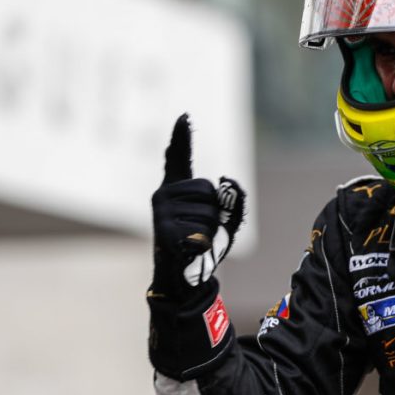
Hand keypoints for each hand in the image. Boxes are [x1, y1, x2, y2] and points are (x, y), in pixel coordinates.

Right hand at [150, 114, 245, 297]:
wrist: (183, 279)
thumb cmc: (203, 246)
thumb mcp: (226, 220)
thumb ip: (234, 198)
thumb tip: (226, 180)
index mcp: (176, 188)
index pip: (179, 158)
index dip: (182, 137)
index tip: (184, 116)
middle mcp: (163, 194)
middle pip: (209, 191)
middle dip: (216, 213)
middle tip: (200, 231)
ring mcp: (160, 211)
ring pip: (208, 214)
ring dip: (211, 232)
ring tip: (195, 241)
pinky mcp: (162, 230)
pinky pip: (201, 232)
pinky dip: (204, 246)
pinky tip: (190, 251)